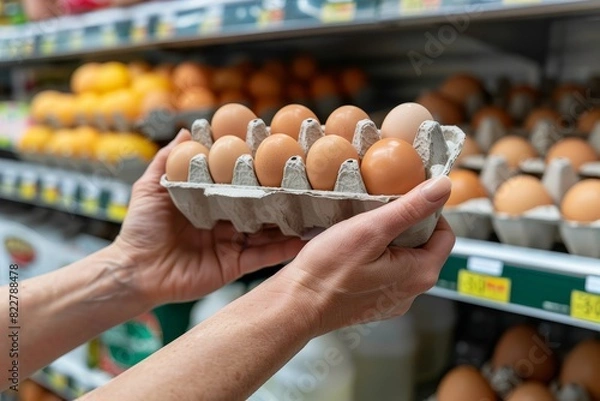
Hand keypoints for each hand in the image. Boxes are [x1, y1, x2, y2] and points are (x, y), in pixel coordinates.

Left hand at [115, 130, 305, 306]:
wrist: (135, 270)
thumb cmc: (141, 228)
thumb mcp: (151, 188)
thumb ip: (169, 160)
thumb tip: (188, 130)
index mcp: (211, 201)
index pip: (239, 182)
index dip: (257, 170)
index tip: (278, 154)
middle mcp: (227, 220)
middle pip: (259, 205)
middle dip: (281, 194)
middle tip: (306, 180)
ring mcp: (233, 243)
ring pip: (268, 230)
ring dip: (290, 221)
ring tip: (316, 207)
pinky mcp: (236, 265)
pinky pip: (264, 256)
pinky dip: (285, 249)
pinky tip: (305, 238)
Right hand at [271, 175, 454, 335]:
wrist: (297, 304)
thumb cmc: (328, 271)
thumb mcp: (370, 229)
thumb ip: (410, 208)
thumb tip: (442, 187)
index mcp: (420, 274)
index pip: (445, 234)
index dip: (429, 212)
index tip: (405, 200)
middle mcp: (412, 291)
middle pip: (424, 246)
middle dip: (405, 225)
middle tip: (378, 213)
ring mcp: (393, 300)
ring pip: (403, 258)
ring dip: (389, 241)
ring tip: (363, 231)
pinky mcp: (374, 302)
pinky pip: (386, 272)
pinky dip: (375, 257)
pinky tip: (354, 251)